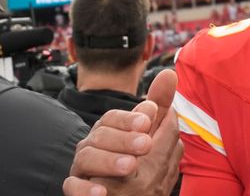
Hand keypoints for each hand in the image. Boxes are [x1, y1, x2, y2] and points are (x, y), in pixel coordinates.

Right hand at [63, 69, 182, 195]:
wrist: (130, 193)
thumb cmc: (139, 161)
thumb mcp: (150, 133)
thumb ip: (158, 106)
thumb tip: (169, 74)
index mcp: (110, 130)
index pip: (112, 118)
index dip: (128, 119)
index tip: (147, 123)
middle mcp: (94, 146)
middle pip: (99, 135)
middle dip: (123, 139)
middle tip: (145, 145)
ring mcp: (84, 169)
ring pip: (85, 158)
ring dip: (108, 161)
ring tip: (130, 166)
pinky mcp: (78, 189)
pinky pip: (73, 187)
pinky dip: (85, 189)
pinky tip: (101, 192)